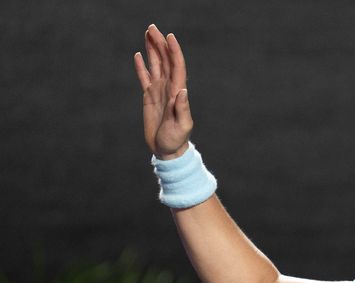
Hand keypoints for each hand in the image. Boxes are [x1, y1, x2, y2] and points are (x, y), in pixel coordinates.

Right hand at [134, 24, 191, 159]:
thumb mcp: (181, 126)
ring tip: (148, 33)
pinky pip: (144, 78)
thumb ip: (182, 108)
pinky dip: (141, 67)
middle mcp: (169, 88)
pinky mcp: (149, 97)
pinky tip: (138, 55)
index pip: (177, 66)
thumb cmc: (176, 140)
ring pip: (155, 65)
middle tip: (152, 27)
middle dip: (160, 44)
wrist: (167, 150)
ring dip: (152, 50)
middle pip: (165, 61)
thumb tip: (182, 90)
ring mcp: (159, 91)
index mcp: (178, 92)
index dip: (174, 51)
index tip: (169, 36)